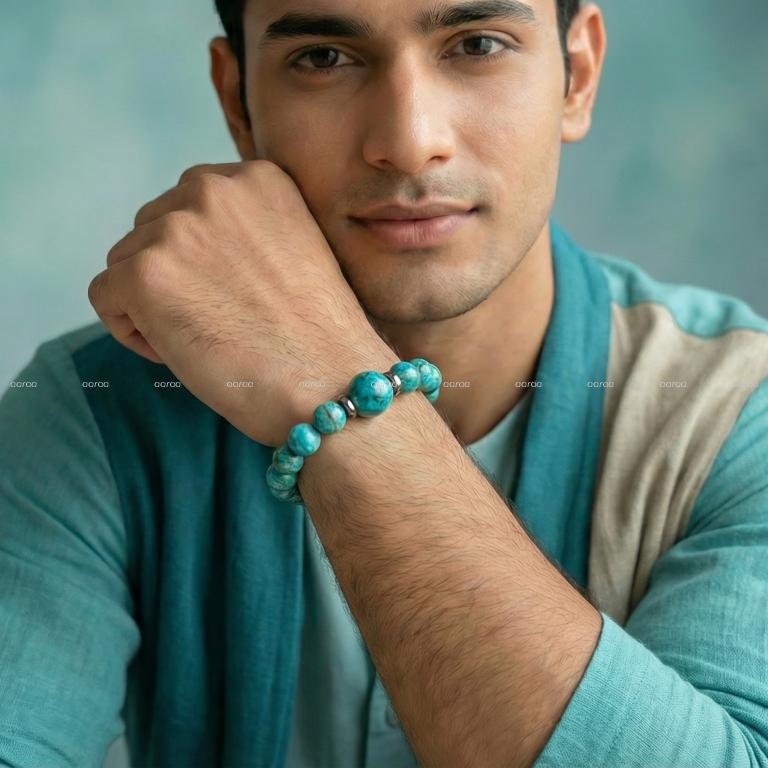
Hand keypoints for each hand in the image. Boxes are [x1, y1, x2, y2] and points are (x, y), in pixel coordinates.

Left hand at [88, 160, 392, 446]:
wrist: (332, 383)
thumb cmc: (322, 336)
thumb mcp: (296, 249)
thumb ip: (247, 229)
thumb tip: (194, 249)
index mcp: (257, 177)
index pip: (192, 205)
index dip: (202, 258)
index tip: (230, 295)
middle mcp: (213, 188)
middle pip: (153, 228)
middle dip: (173, 276)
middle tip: (214, 321)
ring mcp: (176, 228)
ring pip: (126, 261)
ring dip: (151, 303)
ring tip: (201, 339)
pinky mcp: (144, 274)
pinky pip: (106, 297)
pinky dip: (130, 330)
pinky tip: (176, 352)